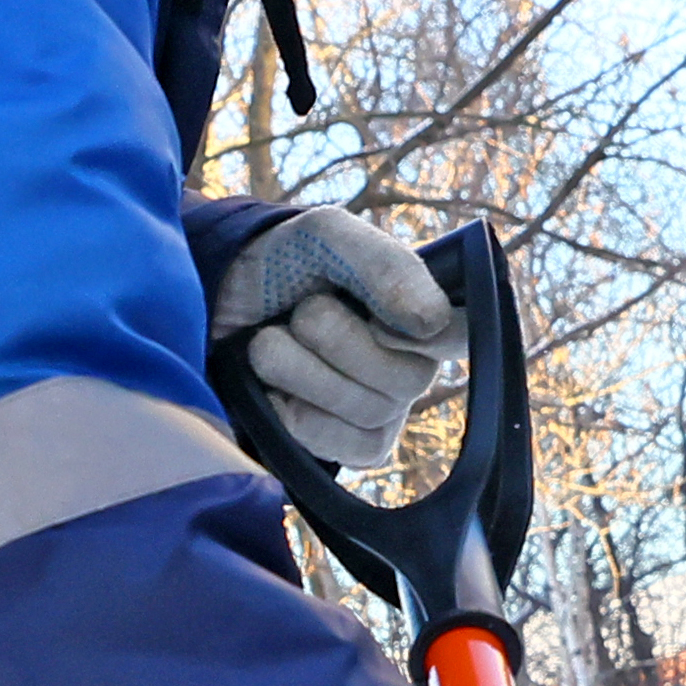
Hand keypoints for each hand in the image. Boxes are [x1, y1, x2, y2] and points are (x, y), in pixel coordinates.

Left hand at [209, 206, 450, 478]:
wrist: (219, 305)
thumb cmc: (285, 265)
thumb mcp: (328, 237)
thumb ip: (385, 264)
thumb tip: (432, 321)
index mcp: (423, 312)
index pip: (467, 333)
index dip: (427, 331)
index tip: (374, 315)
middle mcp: (414, 366)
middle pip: (409, 379)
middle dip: (334, 338)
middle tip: (299, 313)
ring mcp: (385, 412)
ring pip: (368, 411)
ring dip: (300, 370)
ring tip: (270, 342)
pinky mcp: (351, 448)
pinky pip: (344, 447)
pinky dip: (296, 415)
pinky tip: (274, 390)